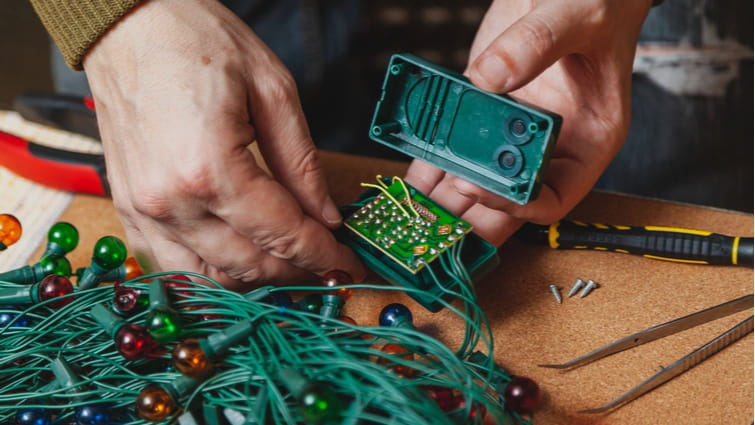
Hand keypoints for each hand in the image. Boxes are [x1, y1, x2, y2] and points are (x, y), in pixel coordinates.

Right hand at [83, 0, 363, 289]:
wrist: (128, 23)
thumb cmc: (195, 40)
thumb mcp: (273, 90)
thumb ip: (302, 164)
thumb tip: (327, 216)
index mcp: (211, 168)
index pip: (282, 234)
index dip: (323, 256)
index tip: (347, 267)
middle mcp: (171, 200)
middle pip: (248, 265)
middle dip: (295, 272)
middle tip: (326, 268)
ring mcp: (143, 209)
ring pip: (208, 277)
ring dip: (253, 280)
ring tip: (286, 265)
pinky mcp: (128, 207)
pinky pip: (169, 264)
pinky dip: (208, 272)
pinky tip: (235, 261)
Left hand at [405, 0, 652, 245]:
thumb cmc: (601, 0)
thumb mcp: (580, 16)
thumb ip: (538, 43)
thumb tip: (491, 77)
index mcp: (589, 139)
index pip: (554, 197)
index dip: (516, 205)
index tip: (480, 189)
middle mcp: (552, 144)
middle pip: (509, 202)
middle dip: (471, 215)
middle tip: (433, 226)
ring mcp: (514, 129)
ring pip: (478, 181)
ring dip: (444, 197)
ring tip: (411, 213)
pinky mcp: (484, 109)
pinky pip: (456, 146)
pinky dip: (431, 162)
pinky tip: (408, 176)